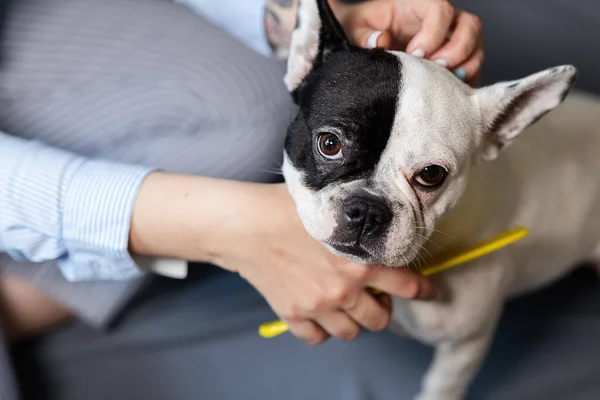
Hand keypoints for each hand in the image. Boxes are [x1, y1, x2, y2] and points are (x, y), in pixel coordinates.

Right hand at [130, 175, 436, 344]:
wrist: (245, 225)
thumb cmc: (285, 207)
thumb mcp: (332, 206)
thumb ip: (360, 220)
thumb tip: (382, 216)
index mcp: (360, 261)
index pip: (407, 284)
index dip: (423, 290)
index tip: (430, 292)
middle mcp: (344, 290)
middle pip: (380, 319)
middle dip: (382, 310)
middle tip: (374, 297)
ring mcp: (318, 306)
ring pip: (351, 333)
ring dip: (353, 322)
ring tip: (346, 305)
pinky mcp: (293, 315)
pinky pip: (317, 338)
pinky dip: (321, 329)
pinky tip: (318, 312)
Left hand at [332, 0, 483, 84]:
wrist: (363, 42)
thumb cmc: (361, 30)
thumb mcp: (354, 28)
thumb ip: (364, 34)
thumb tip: (381, 41)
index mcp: (419, 3)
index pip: (440, 9)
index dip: (433, 32)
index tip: (414, 54)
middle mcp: (442, 19)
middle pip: (469, 25)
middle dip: (457, 50)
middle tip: (435, 69)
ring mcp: (453, 39)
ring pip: (477, 46)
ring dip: (466, 66)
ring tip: (443, 83)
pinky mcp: (456, 60)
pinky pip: (473, 68)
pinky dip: (466, 82)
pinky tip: (447, 92)